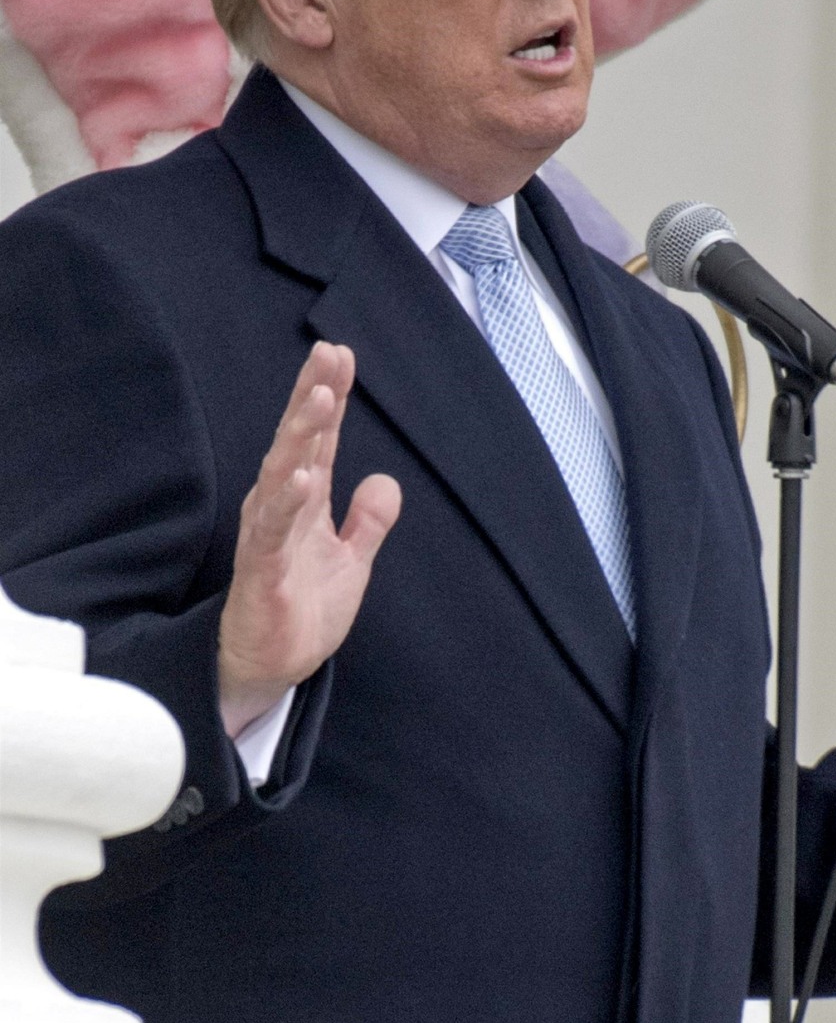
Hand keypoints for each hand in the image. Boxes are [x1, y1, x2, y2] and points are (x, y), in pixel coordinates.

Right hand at [218, 341, 401, 736]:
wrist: (272, 667)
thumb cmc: (303, 609)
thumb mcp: (351, 561)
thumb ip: (368, 521)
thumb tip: (385, 480)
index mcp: (303, 501)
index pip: (319, 440)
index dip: (329, 397)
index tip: (340, 354)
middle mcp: (280, 508)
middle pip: (297, 443)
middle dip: (312, 397)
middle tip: (328, 355)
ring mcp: (268, 536)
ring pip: (282, 474)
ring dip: (300, 437)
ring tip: (319, 399)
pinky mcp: (262, 571)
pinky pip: (273, 531)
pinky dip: (287, 501)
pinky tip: (302, 476)